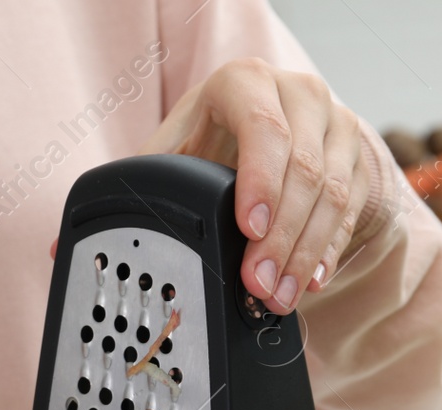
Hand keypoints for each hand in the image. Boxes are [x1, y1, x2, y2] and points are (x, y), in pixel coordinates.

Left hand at [141, 58, 369, 314]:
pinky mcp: (357, 159)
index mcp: (245, 83)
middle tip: (259, 283)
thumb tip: (84, 242)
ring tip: (280, 295)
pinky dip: (329, 250)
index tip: (249, 229)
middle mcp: (298, 95)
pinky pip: (351, 210)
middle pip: (303, 168)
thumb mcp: (174, 151)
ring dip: (305, 253)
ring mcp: (335, 124)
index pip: (263, 125)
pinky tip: (310, 280)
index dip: (260, 181)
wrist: (266, 128)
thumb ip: (144, 184)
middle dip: (280, 236)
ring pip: (332, 193)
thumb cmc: (209, 140)